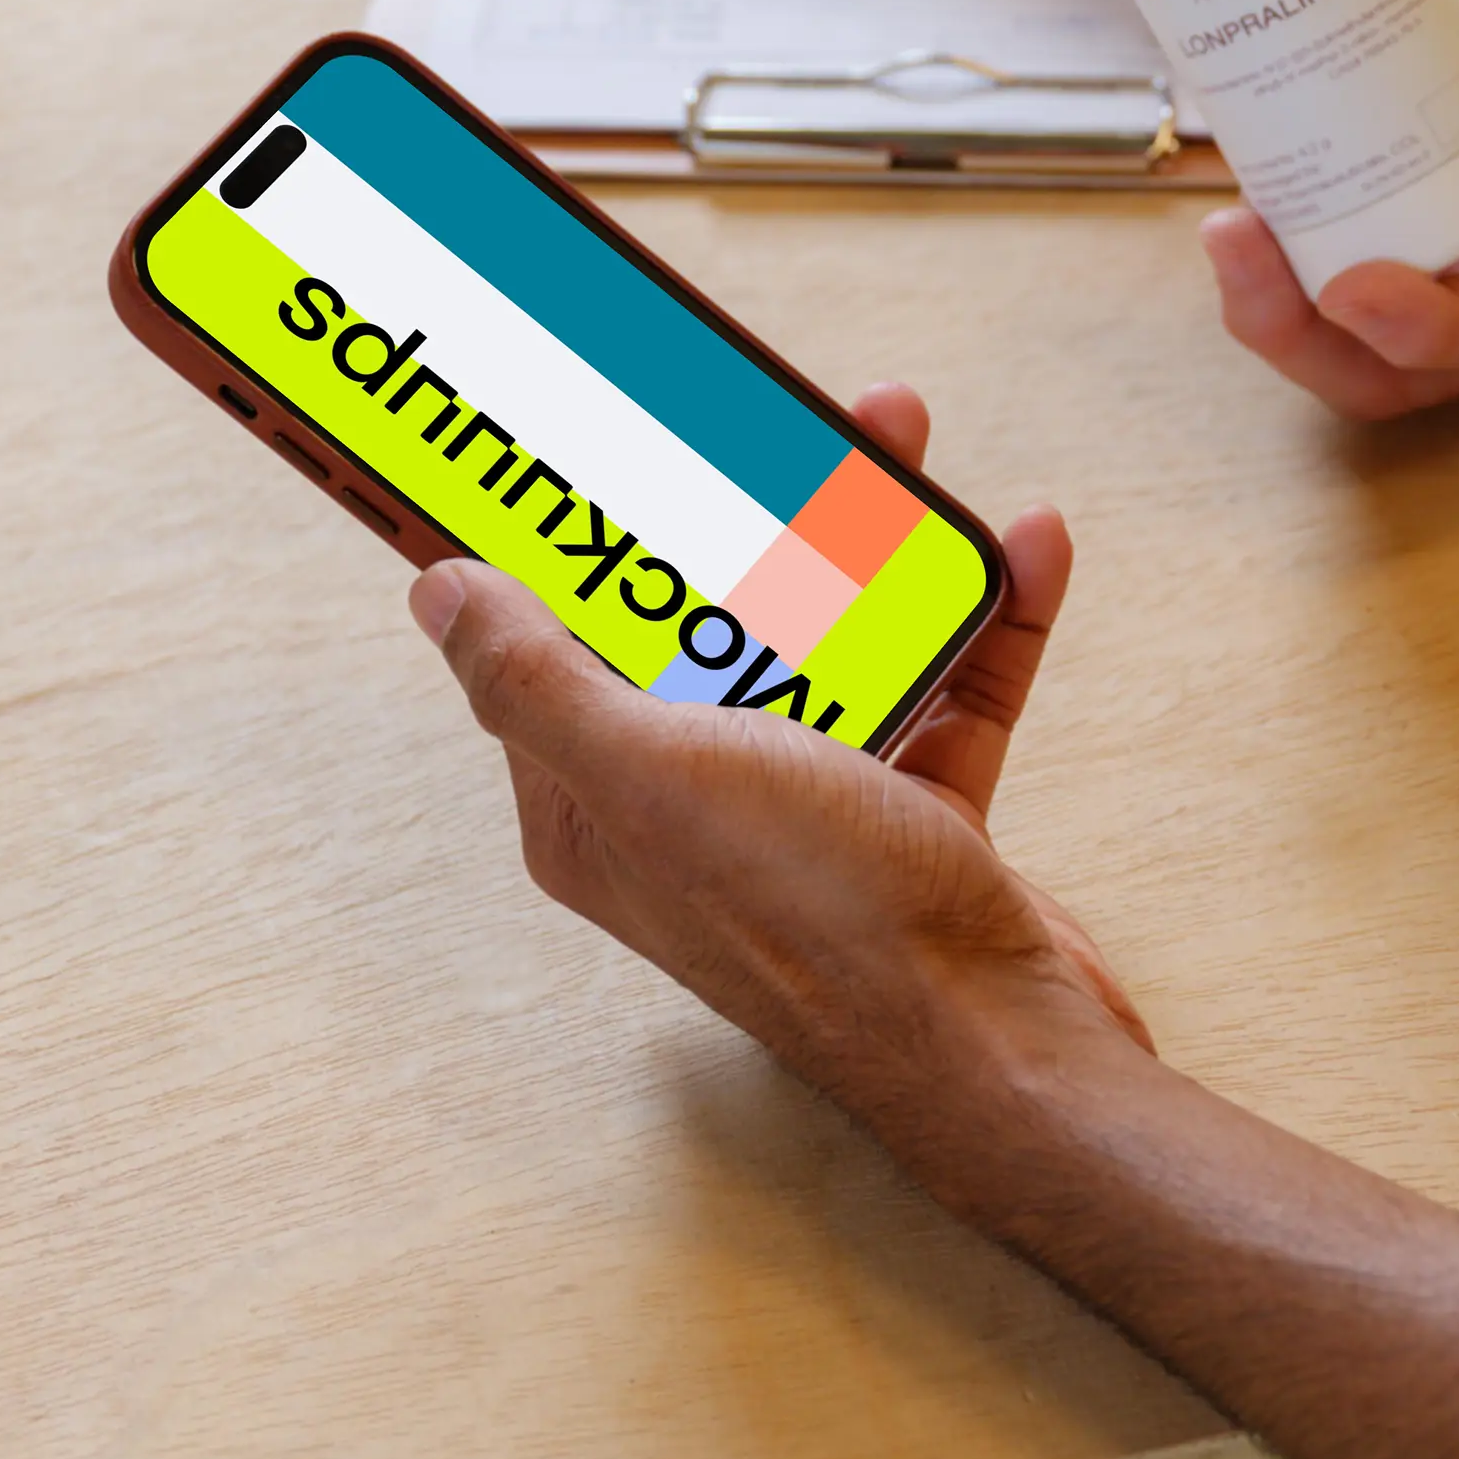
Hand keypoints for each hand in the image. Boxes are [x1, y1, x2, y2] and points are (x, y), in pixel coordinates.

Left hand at [404, 385, 1151, 1146]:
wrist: (994, 1045)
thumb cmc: (814, 920)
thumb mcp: (651, 777)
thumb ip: (538, 681)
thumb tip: (436, 590)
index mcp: (601, 801)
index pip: (559, 643)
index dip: (569, 537)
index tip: (585, 436)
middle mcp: (695, 801)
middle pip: (707, 620)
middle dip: (747, 509)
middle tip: (778, 413)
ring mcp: (809, 808)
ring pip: (831, 636)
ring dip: (874, 540)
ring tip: (904, 443)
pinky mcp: (912, 815)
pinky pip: (944, 686)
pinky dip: (979, 617)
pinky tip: (1022, 548)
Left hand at [1207, 0, 1458, 418]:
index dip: (1435, 325)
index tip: (1352, 291)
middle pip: (1421, 369)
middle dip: (1317, 337)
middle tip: (1239, 248)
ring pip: (1371, 339)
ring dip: (1286, 307)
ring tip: (1226, 232)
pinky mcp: (1437, 219)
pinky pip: (1357, 259)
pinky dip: (1295, 246)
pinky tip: (1248, 192)